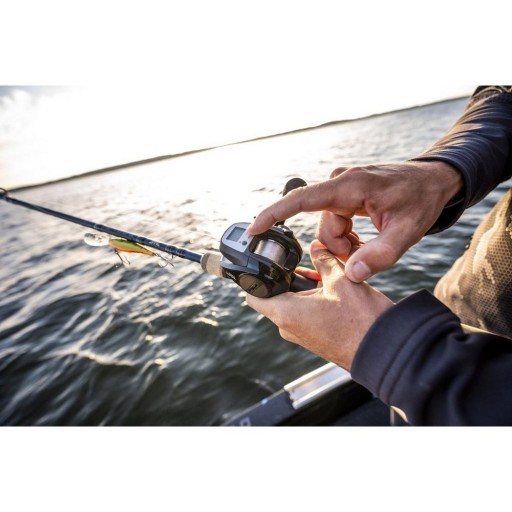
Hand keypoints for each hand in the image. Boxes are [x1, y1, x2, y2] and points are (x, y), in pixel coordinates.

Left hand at [246, 241, 392, 370]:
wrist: (383, 351)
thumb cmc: (361, 321)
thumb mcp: (340, 279)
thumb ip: (323, 260)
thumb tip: (317, 247)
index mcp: (285, 313)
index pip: (253, 296)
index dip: (254, 278)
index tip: (264, 265)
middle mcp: (289, 328)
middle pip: (275, 297)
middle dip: (289, 278)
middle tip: (306, 265)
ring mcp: (302, 336)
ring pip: (292, 305)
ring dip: (304, 288)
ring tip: (324, 274)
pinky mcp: (315, 339)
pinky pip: (305, 315)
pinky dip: (312, 301)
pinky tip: (331, 290)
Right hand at [249, 161, 462, 281]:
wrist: (433, 181)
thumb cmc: (421, 201)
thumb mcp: (407, 232)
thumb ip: (379, 256)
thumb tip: (350, 275)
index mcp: (350, 187)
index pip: (302, 200)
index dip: (274, 215)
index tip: (254, 230)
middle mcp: (340, 184)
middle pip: (322, 226)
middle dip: (340, 247)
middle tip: (366, 253)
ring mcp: (342, 187)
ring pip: (328, 227)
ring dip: (345, 243)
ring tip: (370, 244)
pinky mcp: (345, 193)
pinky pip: (335, 221)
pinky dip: (347, 235)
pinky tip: (365, 237)